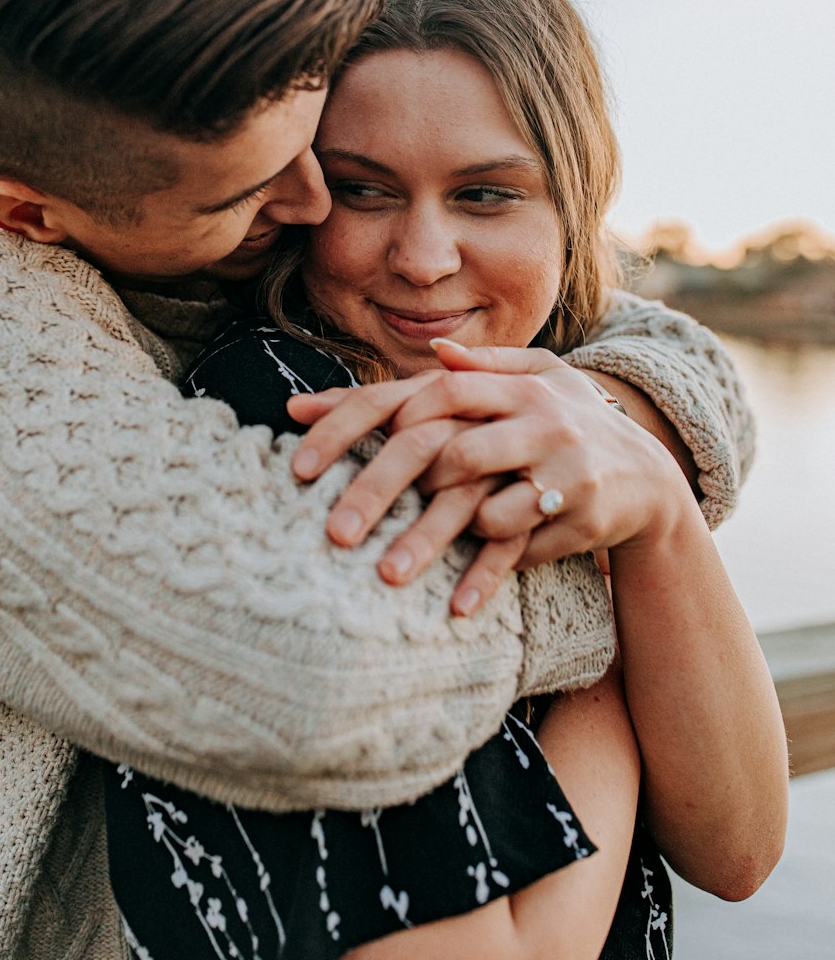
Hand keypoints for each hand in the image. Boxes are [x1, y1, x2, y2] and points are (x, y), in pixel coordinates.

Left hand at [288, 340, 690, 615]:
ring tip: (385, 575)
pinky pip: (522, 546)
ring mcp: (560, 468)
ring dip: (430, 539)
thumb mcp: (540, 379)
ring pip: (482, 504)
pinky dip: (487, 575)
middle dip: (382, 491)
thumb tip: (433, 353)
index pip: (429, 393)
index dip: (365, 419)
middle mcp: (538, 419)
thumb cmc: (574, 423)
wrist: (652, 476)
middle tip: (334, 534)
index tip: (307, 455)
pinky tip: (454, 606)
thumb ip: (482, 369)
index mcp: (515, 384)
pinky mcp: (580, 513)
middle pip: (444, 453)